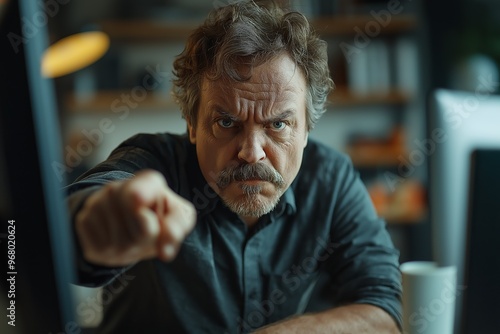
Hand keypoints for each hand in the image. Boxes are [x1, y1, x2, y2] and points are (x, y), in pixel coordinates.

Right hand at [75, 170, 195, 266]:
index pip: (139, 192)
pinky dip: (112, 253)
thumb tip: (165, 252)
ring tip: (133, 236)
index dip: (138, 196)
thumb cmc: (160, 215)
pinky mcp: (82, 220)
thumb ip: (177, 227)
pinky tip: (116, 239)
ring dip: (131, 249)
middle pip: (139, 232)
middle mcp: (118, 187)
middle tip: (149, 232)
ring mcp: (97, 203)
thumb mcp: (179, 216)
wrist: (130, 214)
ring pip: (118, 245)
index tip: (139, 201)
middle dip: (149, 240)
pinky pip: (99, 249)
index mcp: (149, 182)